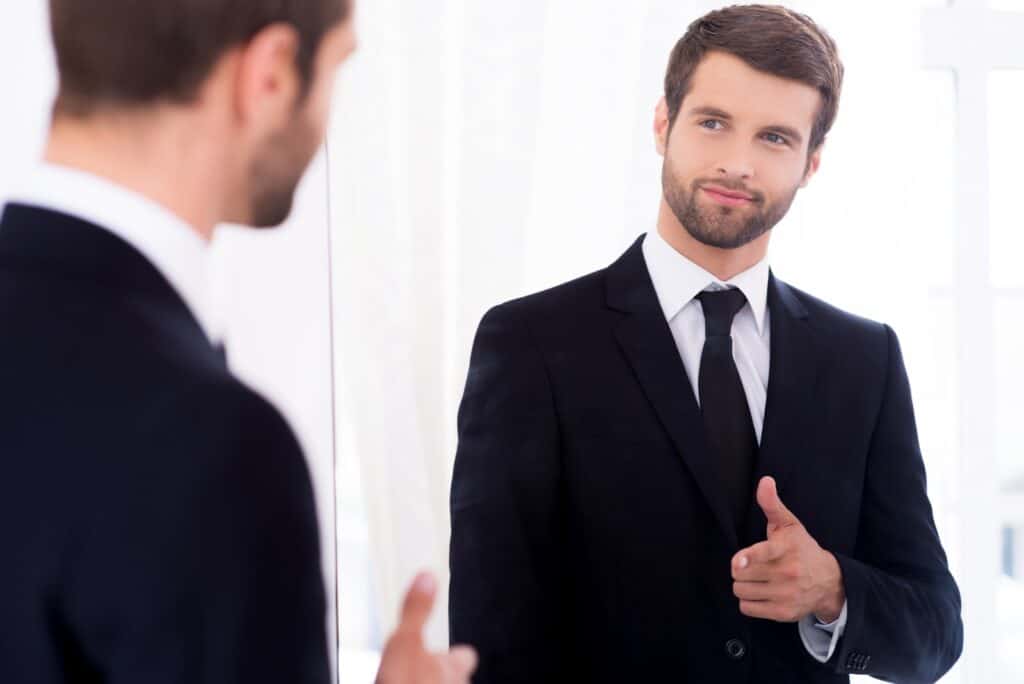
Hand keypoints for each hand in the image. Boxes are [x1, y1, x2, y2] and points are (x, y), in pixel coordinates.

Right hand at [375, 572, 477, 683]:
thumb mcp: (404, 644)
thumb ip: (416, 612)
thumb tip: (427, 577)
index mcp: (452, 668)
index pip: (464, 657)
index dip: (456, 657)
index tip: (453, 653)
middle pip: (457, 680)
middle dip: (443, 678)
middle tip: (424, 672)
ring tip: (413, 681)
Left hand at [731, 477, 844, 623]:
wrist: (828, 581)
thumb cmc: (801, 548)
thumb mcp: (788, 524)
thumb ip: (772, 504)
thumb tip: (765, 481)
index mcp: (785, 549)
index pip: (764, 554)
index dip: (748, 558)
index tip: (738, 562)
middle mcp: (787, 574)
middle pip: (740, 574)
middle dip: (740, 568)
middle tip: (752, 565)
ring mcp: (785, 595)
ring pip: (741, 591)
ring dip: (743, 585)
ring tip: (757, 578)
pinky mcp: (782, 613)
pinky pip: (747, 608)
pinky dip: (748, 601)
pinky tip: (761, 592)